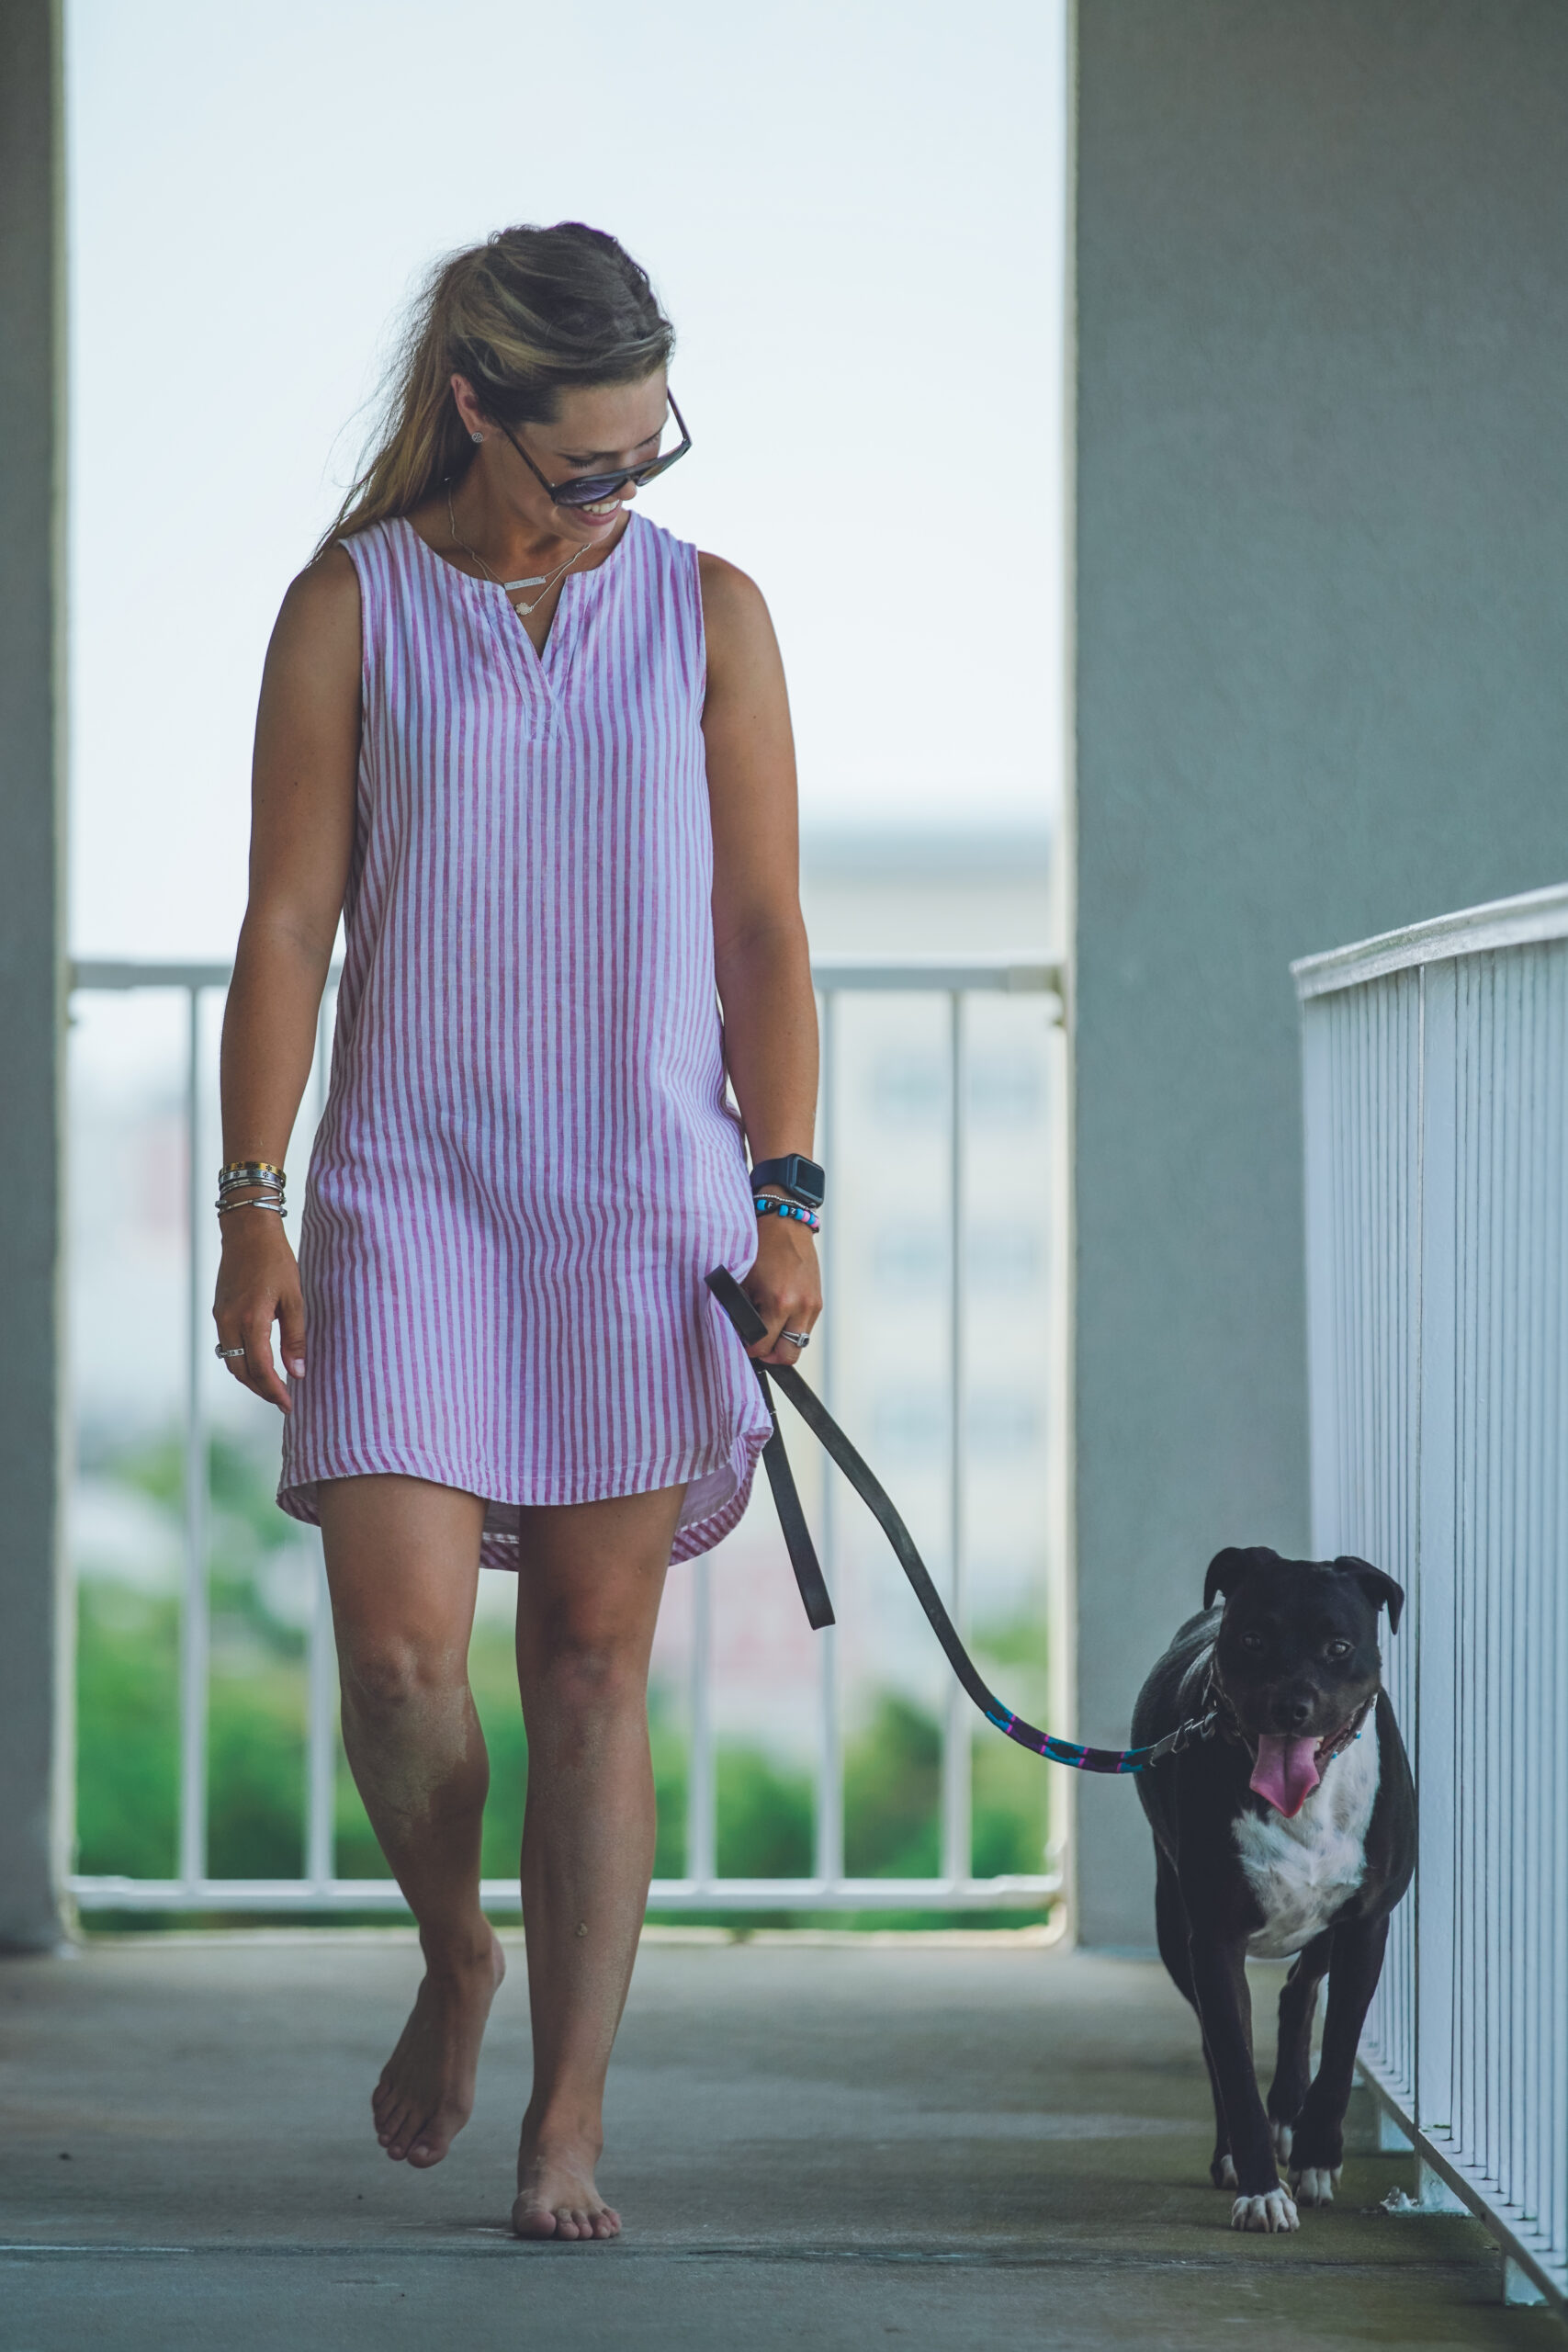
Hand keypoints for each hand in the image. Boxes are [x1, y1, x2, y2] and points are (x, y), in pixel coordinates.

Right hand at [212, 1218, 306, 1413]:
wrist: (247, 1232)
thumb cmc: (276, 1261)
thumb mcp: (294, 1298)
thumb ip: (295, 1337)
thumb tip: (298, 1372)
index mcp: (252, 1319)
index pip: (260, 1368)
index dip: (274, 1390)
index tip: (289, 1404)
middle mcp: (230, 1322)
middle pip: (241, 1371)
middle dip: (261, 1390)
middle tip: (282, 1401)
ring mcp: (220, 1317)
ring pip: (231, 1361)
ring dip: (250, 1378)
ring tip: (273, 1387)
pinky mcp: (219, 1312)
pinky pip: (227, 1346)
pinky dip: (242, 1361)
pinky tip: (259, 1364)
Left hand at [743, 1210, 820, 1365]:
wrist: (785, 1224)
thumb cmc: (761, 1246)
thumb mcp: (743, 1281)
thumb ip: (741, 1311)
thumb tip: (739, 1333)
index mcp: (780, 1302)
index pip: (764, 1346)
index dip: (750, 1349)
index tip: (743, 1343)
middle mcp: (800, 1307)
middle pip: (788, 1355)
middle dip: (771, 1355)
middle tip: (757, 1345)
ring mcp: (812, 1305)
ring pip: (799, 1344)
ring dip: (783, 1342)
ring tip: (767, 1328)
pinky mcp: (818, 1301)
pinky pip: (805, 1328)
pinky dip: (792, 1328)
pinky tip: (779, 1314)